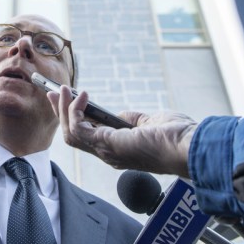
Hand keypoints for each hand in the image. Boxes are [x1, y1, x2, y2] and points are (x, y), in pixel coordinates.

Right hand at [49, 85, 197, 176]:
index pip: (87, 136)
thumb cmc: (177, 136)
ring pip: (70, 133)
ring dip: (63, 109)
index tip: (68, 99)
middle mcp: (108, 154)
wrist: (189, 146)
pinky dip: (75, 110)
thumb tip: (119, 116)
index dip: (74, 118)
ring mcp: (106, 151)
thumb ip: (132, 120)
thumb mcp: (150, 122)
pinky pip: (79, 128)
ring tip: (64, 89)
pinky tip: (82, 95)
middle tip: (54, 91)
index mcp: (118, 150)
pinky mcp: (106, 145)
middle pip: (72, 136)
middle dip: (61, 112)